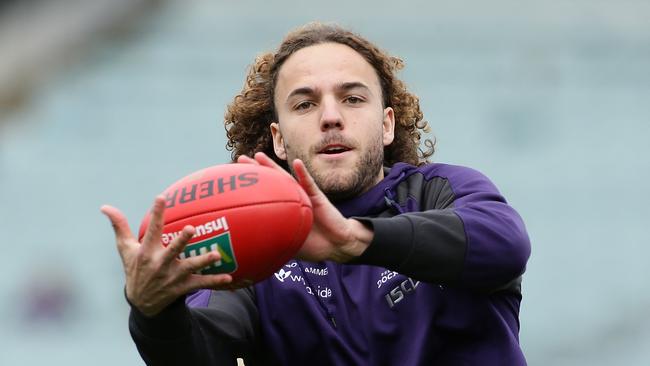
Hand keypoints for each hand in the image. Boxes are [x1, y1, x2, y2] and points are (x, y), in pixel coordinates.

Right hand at [101, 197, 231, 316]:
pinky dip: (215, 281)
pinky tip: (229, 277)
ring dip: (203, 261)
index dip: (156, 213)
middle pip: (172, 250)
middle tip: (191, 228)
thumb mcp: (125, 249)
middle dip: (181, 240)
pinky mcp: (183, 287)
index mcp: (146, 252)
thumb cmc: (135, 268)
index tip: (161, 198)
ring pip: (190, 268)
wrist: (142, 303)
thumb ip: (119, 226)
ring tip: (217, 254)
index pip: (152, 230)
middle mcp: (160, 264)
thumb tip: (105, 206)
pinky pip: (201, 284)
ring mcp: (172, 276)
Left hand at [237, 153, 373, 261]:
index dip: (250, 187)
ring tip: (259, 156)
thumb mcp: (290, 244)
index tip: (233, 179)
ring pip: (285, 178)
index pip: (264, 195)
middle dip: (255, 170)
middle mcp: (291, 199)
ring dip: (272, 167)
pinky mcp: (318, 197)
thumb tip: (252, 251)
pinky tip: (297, 163)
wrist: (337, 244)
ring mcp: (303, 196)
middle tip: (239, 159)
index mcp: (284, 209)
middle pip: (270, 181)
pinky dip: (303, 173)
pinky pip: (310, 183)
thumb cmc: (315, 245)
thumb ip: (275, 242)